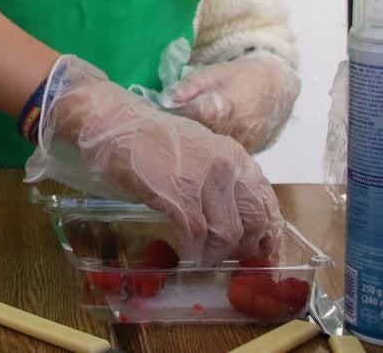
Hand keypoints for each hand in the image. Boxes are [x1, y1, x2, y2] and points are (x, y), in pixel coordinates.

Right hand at [27, 55, 281, 263]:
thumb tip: (236, 214)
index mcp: (234, 154)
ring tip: (201, 256)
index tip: (262, 254)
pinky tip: (185, 252)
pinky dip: (194, 251)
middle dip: (244, 248)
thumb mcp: (198, 150)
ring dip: (215, 253)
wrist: (113, 123)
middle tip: (227, 258)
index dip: (268, 234)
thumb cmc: (150, 138)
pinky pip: (197, 236)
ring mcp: (202, 180)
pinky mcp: (176, 194)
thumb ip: (220, 177)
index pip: (267, 202)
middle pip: (254, 222)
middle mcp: (226, 166)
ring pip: (228, 234)